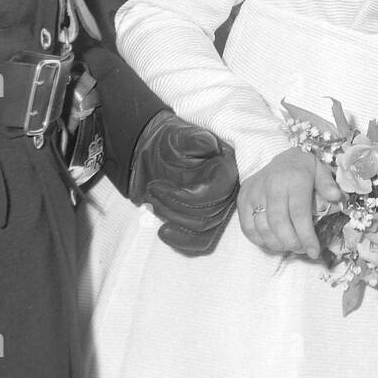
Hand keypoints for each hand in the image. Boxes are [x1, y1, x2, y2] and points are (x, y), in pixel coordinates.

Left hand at [129, 109, 239, 256]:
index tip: (159, 187)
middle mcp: (225, 190)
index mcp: (225, 168)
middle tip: (151, 190)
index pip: (218, 192)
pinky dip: (182, 241)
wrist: (151, 154)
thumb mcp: (176, 136)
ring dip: (172, 218)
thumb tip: (210, 145)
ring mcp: (214, 207)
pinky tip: (162, 232)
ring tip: (151, 200)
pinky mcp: (202, 220)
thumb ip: (194, 139)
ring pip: (203, 227)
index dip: (187, 197)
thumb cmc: (166, 142)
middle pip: (210, 213)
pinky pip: (201, 241)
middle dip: (175, 206)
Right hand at [238, 147, 342, 259]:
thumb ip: (327, 184)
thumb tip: (336, 197)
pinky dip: (260, 240)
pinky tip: (274, 242)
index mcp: (294, 178)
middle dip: (292, 243)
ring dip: (277, 244)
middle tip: (302, 250)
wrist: (280, 158)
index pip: (299, 212)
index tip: (314, 251)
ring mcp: (254, 192)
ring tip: (290, 246)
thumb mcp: (320, 170)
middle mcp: (272, 185)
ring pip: (261, 228)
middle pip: (278, 223)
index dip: (306, 236)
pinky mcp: (243, 199)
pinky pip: (247, 227)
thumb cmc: (303, 168)